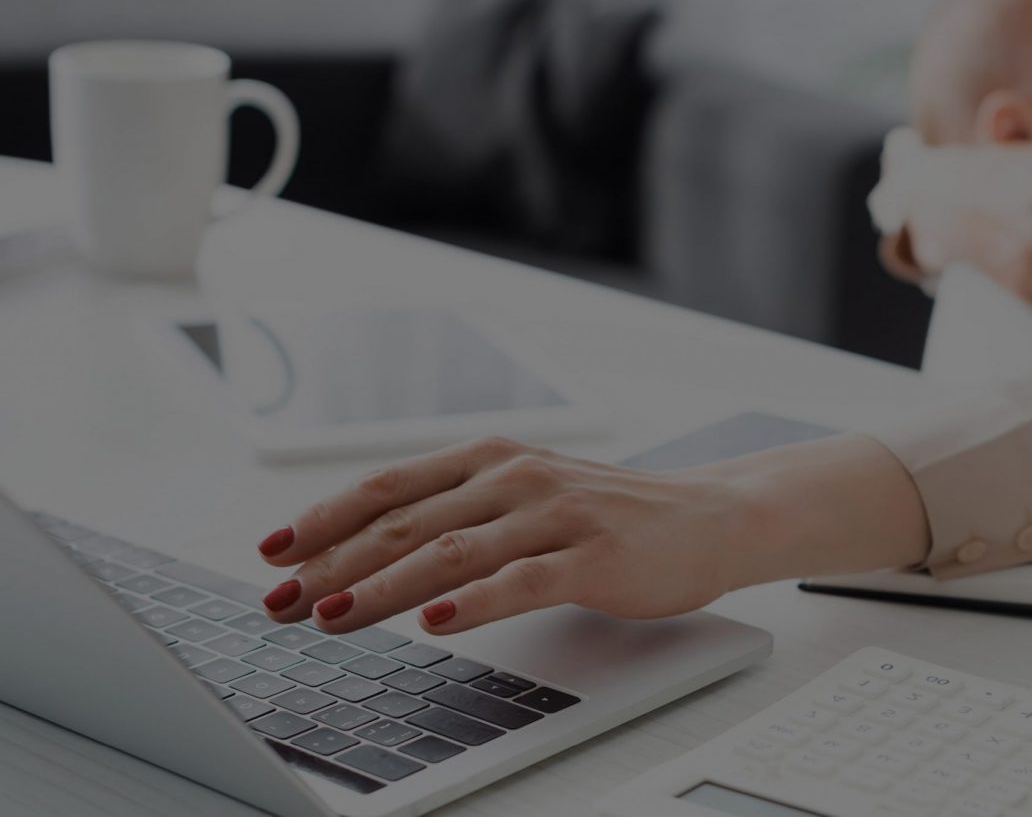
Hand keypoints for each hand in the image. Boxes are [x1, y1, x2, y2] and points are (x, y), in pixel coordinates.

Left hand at [256, 434, 928, 634]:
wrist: (712, 516)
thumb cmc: (611, 513)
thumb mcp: (528, 495)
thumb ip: (459, 512)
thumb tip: (369, 547)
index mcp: (492, 458)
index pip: (389, 486)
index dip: (323, 518)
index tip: (271, 553)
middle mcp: (516, 477)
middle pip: (405, 521)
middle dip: (332, 564)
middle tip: (281, 603)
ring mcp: (555, 515)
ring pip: (452, 551)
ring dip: (384, 585)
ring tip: (335, 617)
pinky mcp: (592, 557)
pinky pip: (522, 580)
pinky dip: (472, 602)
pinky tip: (436, 622)